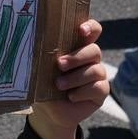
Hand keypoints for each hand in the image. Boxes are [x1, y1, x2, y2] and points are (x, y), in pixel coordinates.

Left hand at [28, 19, 108, 138]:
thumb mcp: (42, 68)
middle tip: (59, 64)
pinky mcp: (101, 91)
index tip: (81, 30)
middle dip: (77, 57)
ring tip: (58, 85)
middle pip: (94, 50)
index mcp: (77, 45)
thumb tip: (36, 47)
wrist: (49, 111)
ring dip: (75, 78)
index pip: (92, 30)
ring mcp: (98, 74)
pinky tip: (71, 96)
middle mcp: (90, 58)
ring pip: (96, 70)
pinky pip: (98, 88)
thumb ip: (45, 56)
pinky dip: (82, 92)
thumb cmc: (43, 83)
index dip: (90, 27)